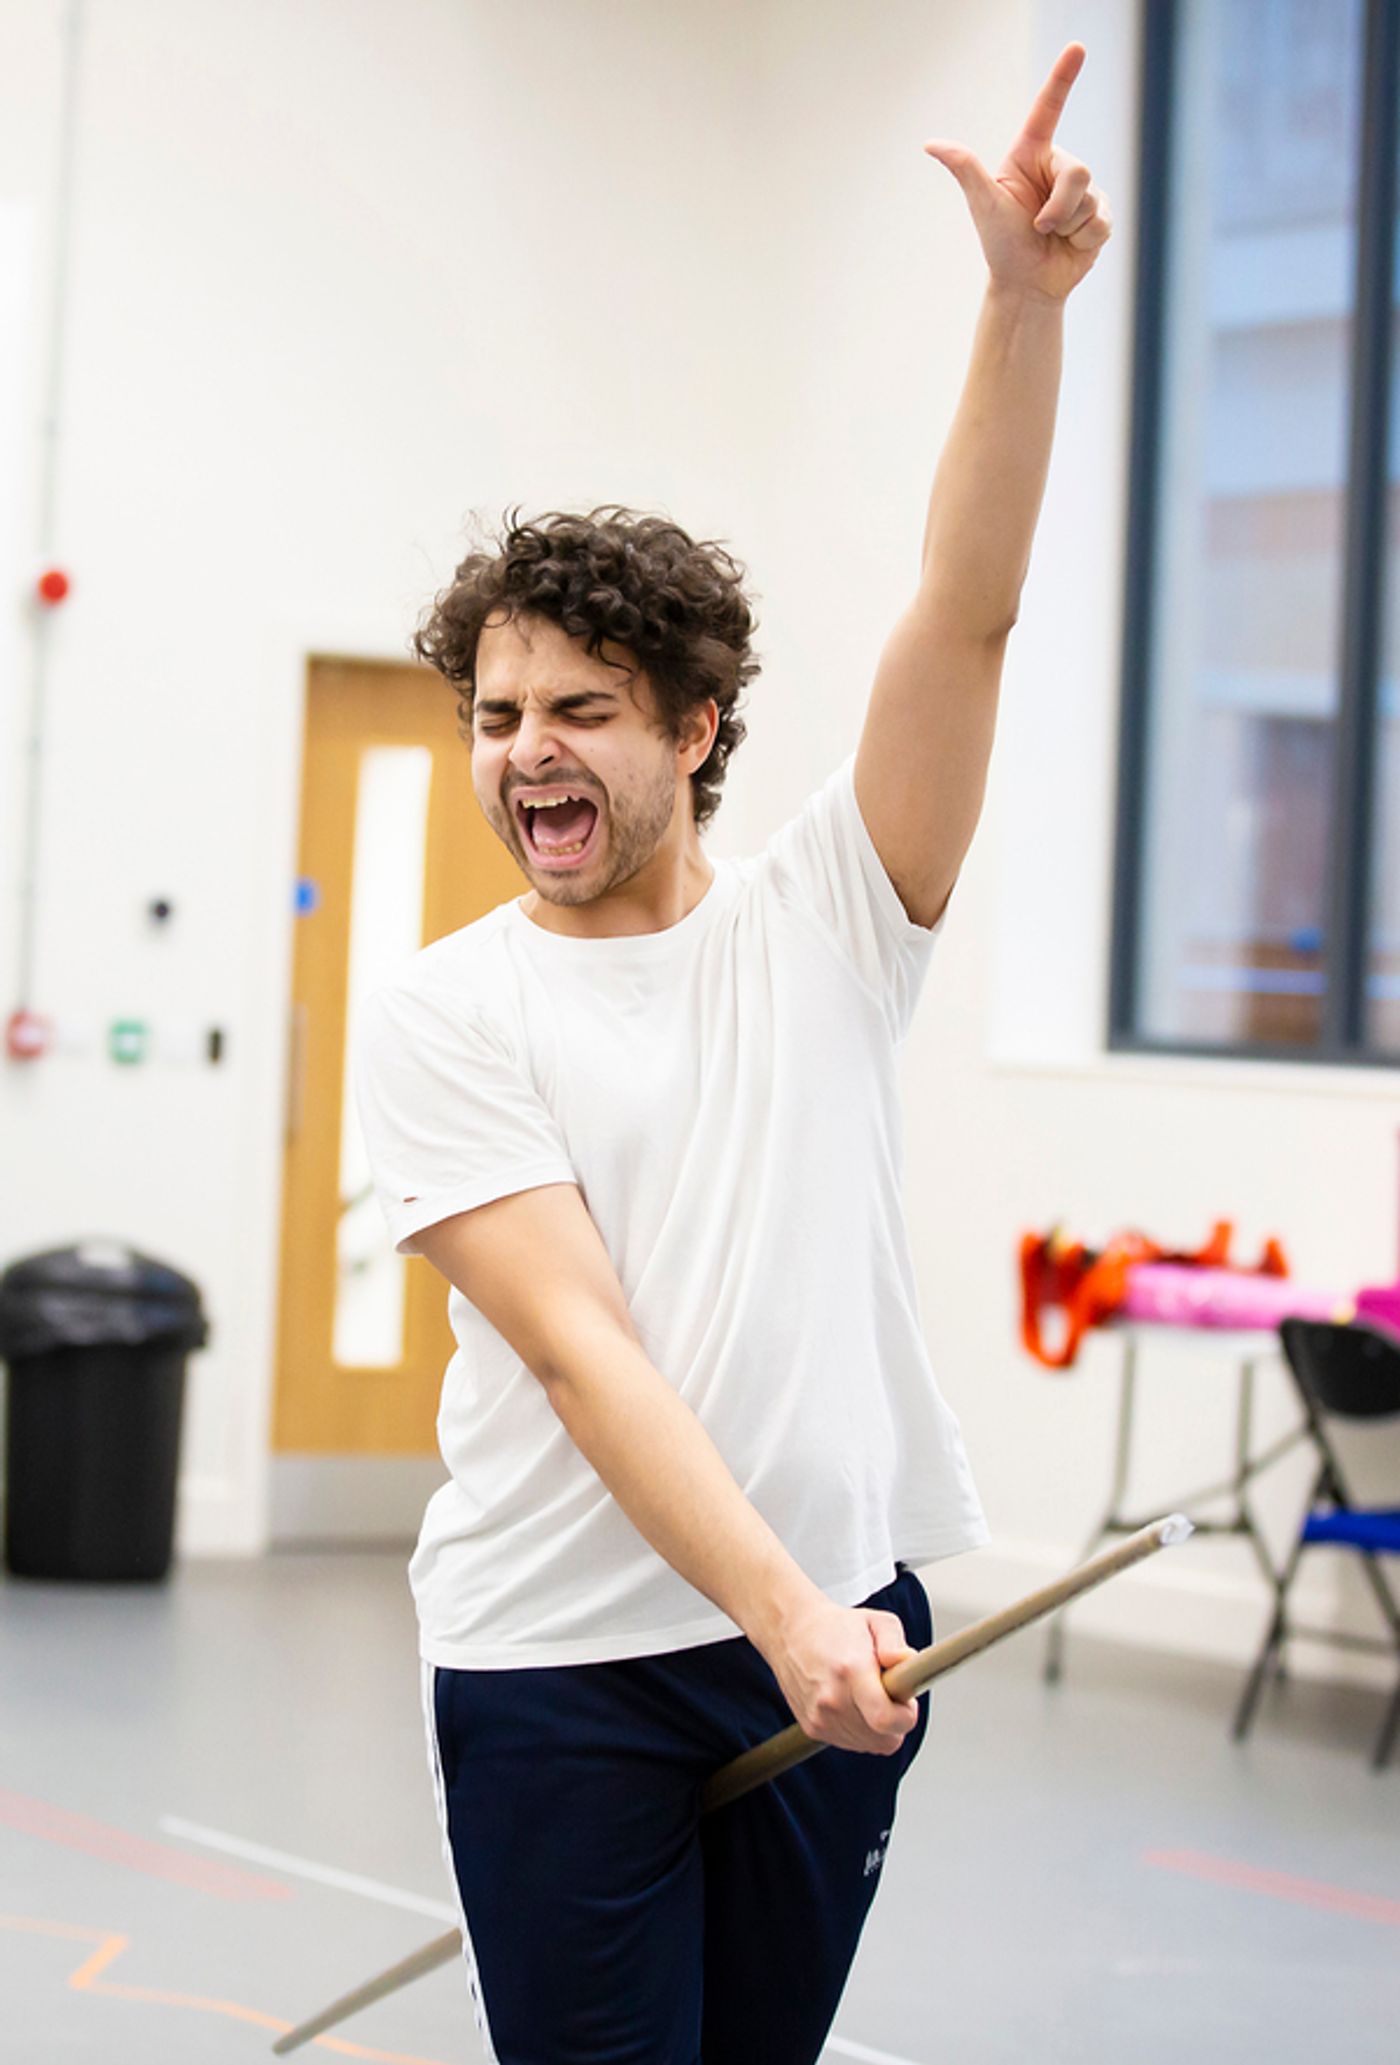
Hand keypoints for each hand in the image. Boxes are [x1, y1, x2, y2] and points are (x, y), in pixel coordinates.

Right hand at [763, 1595, 919, 1754]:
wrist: (790, 1631)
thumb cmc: (835, 1627)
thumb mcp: (876, 1621)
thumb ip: (896, 1642)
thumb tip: (905, 1661)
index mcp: (850, 1670)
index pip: (885, 1719)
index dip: (906, 1716)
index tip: (907, 1701)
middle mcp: (832, 1699)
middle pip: (883, 1738)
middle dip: (895, 1719)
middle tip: (887, 1692)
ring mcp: (819, 1717)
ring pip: (870, 1744)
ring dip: (876, 1726)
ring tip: (866, 1694)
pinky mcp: (812, 1728)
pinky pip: (851, 1743)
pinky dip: (859, 1729)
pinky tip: (852, 1702)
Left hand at [923, 42, 1111, 303]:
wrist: (1025, 286)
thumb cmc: (1000, 245)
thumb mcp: (983, 203)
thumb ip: (966, 168)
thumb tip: (931, 144)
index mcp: (1031, 155)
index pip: (1048, 110)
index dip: (1063, 78)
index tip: (1077, 47)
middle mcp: (1057, 168)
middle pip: (1078, 170)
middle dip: (1058, 207)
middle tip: (1038, 226)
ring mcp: (1081, 192)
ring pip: (1090, 197)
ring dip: (1068, 225)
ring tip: (1052, 236)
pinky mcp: (1099, 215)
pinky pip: (1102, 220)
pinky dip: (1084, 239)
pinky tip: (1071, 245)